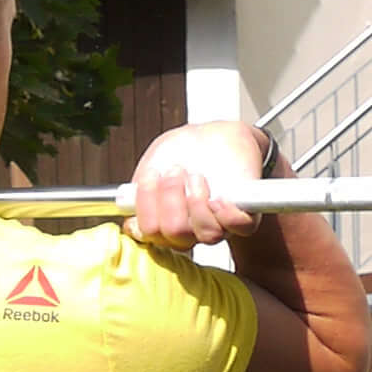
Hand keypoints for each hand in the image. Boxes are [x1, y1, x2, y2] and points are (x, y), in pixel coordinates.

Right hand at [125, 121, 273, 251]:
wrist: (217, 135)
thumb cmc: (185, 149)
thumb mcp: (155, 160)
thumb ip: (139, 184)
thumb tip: (126, 200)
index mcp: (162, 220)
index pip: (148, 233)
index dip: (147, 207)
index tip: (151, 176)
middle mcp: (189, 229)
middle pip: (175, 236)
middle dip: (171, 199)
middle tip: (175, 171)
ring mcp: (216, 224)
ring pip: (206, 234)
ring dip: (197, 202)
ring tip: (196, 176)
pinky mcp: (244, 214)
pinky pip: (240, 228)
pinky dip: (229, 213)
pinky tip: (220, 197)